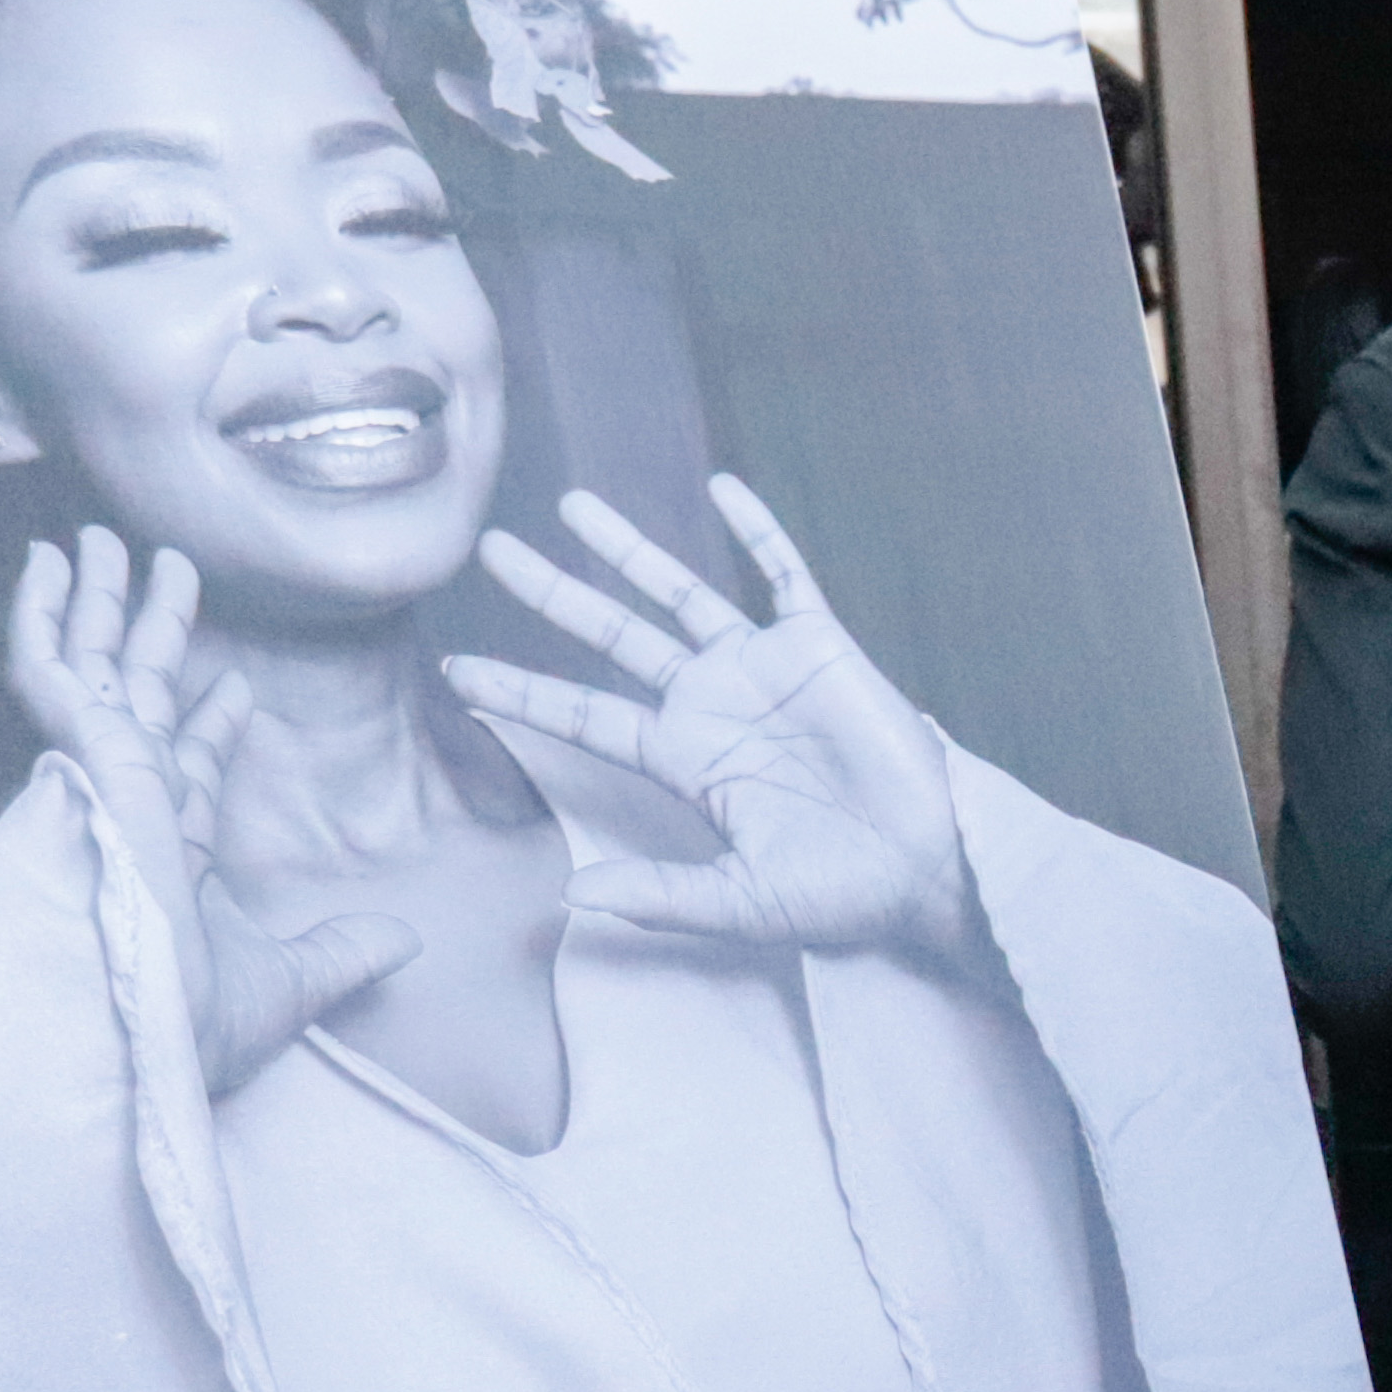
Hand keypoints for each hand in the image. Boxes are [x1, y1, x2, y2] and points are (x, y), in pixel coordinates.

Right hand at [7, 528, 421, 1090]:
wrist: (137, 1034)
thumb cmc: (188, 1029)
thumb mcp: (289, 985)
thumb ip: (344, 954)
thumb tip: (406, 943)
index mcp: (163, 855)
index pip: (187, 771)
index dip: (210, 727)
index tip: (238, 687)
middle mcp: (123, 809)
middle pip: (138, 700)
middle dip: (145, 636)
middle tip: (156, 572)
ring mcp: (96, 781)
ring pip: (93, 671)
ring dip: (96, 604)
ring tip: (98, 539)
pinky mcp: (77, 761)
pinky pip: (50, 675)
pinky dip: (45, 618)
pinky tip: (49, 566)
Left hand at [441, 477, 980, 959]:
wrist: (931, 865)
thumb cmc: (842, 894)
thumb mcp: (741, 902)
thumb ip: (659, 895)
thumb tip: (570, 896)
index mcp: (685, 761)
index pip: (584, 715)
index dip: (522, 691)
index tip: (460, 672)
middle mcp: (712, 704)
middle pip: (612, 636)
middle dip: (551, 594)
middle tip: (490, 551)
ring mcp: (763, 669)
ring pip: (678, 593)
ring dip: (626, 549)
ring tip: (572, 505)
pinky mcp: (820, 645)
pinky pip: (781, 573)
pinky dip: (754, 529)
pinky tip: (721, 488)